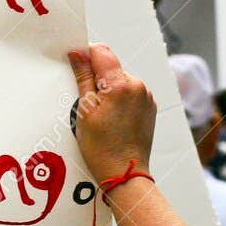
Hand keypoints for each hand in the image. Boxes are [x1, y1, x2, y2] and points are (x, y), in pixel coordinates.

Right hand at [69, 44, 154, 181]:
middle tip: (87, 103)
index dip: (86, 55)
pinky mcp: (149, 107)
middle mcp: (138, 87)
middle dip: (97, 78)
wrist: (124, 173)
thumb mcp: (85, 110)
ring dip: (108, 89)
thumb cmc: (102, 148)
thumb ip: (83, 77)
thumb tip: (78, 54)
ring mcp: (146, 97)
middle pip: (111, 67)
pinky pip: (129, 93)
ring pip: (120, 80)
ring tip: (100, 115)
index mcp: (121, 85)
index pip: (101, 52)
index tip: (76, 64)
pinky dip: (119, 99)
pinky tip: (112, 119)